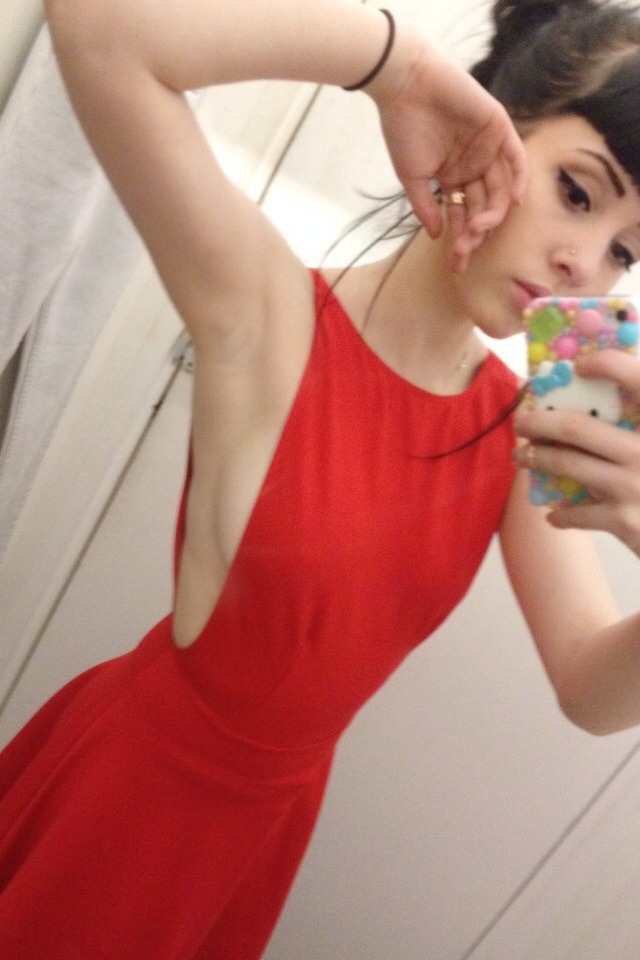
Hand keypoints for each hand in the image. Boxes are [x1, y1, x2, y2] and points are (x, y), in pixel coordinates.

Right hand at [368, 37, 527, 270]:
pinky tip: (514, 201)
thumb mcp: (411, 177)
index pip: (462, 215)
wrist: (407, 85)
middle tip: (466, 249)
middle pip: (483, 207)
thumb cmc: (403, 129)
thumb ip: (426, 206)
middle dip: (476, 232)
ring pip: (500, 188)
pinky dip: (519, 177)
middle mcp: (473, 166)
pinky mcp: (498, 127)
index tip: (457, 265)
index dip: (461, 240)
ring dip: (493, 212)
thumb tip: (437, 235)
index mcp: (452, 178)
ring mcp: (487, 149)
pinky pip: (516, 157)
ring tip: (480, 229)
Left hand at [513, 351, 639, 555]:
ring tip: (522, 456)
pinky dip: (561, 514)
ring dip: (537, 459)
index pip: (639, 379)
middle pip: (578, 428)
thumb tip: (614, 383)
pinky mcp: (625, 521)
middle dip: (540, 422)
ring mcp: (634, 485)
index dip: (609, 364)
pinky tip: (553, 513)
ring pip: (568, 465)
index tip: (582, 364)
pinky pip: (578, 514)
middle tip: (522, 421)